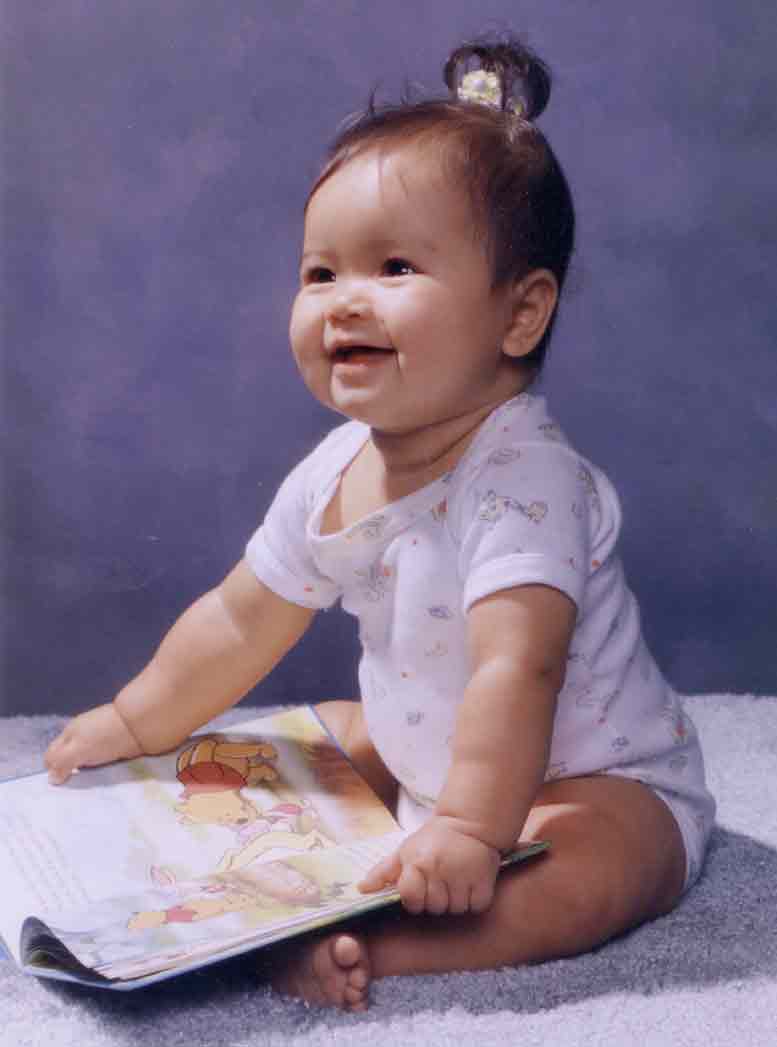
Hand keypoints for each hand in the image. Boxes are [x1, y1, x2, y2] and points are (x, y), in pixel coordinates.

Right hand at [45, 702, 143, 783]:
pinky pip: (101, 764)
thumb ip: (62, 762)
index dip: (52, 769)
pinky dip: (99, 772)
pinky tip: (100, 783)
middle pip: (68, 758)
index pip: (52, 754)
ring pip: (86, 763)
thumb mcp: (77, 748)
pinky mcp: (115, 749)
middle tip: (70, 793)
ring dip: (85, 775)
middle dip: (67, 774)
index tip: (57, 788)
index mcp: (70, 733)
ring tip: (85, 792)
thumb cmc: (104, 736)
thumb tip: (51, 779)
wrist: (139, 726)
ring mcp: (99, 742)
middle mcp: (82, 736)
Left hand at [358, 816, 500, 914]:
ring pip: (454, 909)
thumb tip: (360, 889)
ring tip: (455, 879)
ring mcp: (463, 875)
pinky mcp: (484, 882)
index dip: (414, 898)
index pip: (410, 898)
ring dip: (455, 899)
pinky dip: (474, 900)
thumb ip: (382, 872)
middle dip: (435, 899)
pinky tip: (470, 883)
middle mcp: (440, 868)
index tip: (420, 887)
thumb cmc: (432, 841)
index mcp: (418, 861)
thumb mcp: (404, 851)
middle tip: (440, 879)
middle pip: (433, 907)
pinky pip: (475, 906)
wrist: (469, 824)